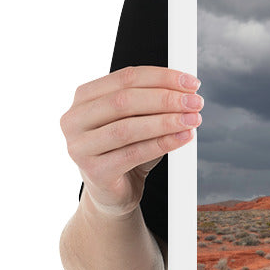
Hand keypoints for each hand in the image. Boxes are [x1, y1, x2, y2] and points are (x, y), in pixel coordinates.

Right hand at [61, 65, 202, 217]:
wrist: (113, 192)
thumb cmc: (125, 150)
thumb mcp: (137, 120)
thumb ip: (153, 102)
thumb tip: (187, 92)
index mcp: (84, 98)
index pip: (125, 77)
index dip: (162, 77)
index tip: (191, 83)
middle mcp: (74, 120)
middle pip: (125, 101)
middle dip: (166, 99)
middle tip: (195, 102)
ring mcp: (79, 147)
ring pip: (128, 128)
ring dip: (166, 122)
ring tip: (193, 119)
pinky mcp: (94, 172)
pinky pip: (133, 154)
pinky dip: (163, 144)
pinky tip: (183, 137)